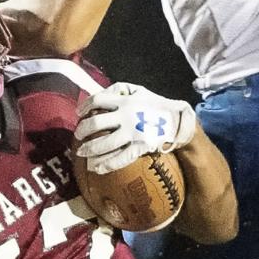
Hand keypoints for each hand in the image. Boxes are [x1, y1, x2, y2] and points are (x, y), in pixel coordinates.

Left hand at [74, 82, 196, 174]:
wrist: (180, 120)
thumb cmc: (158, 105)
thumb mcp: (140, 90)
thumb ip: (121, 89)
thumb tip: (101, 94)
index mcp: (125, 101)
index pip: (97, 100)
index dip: (84, 106)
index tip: (78, 113)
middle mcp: (126, 116)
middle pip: (95, 123)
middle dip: (82, 131)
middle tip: (78, 136)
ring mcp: (133, 132)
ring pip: (104, 143)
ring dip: (89, 149)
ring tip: (81, 152)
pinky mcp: (140, 146)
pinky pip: (120, 158)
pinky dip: (106, 165)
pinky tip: (96, 169)